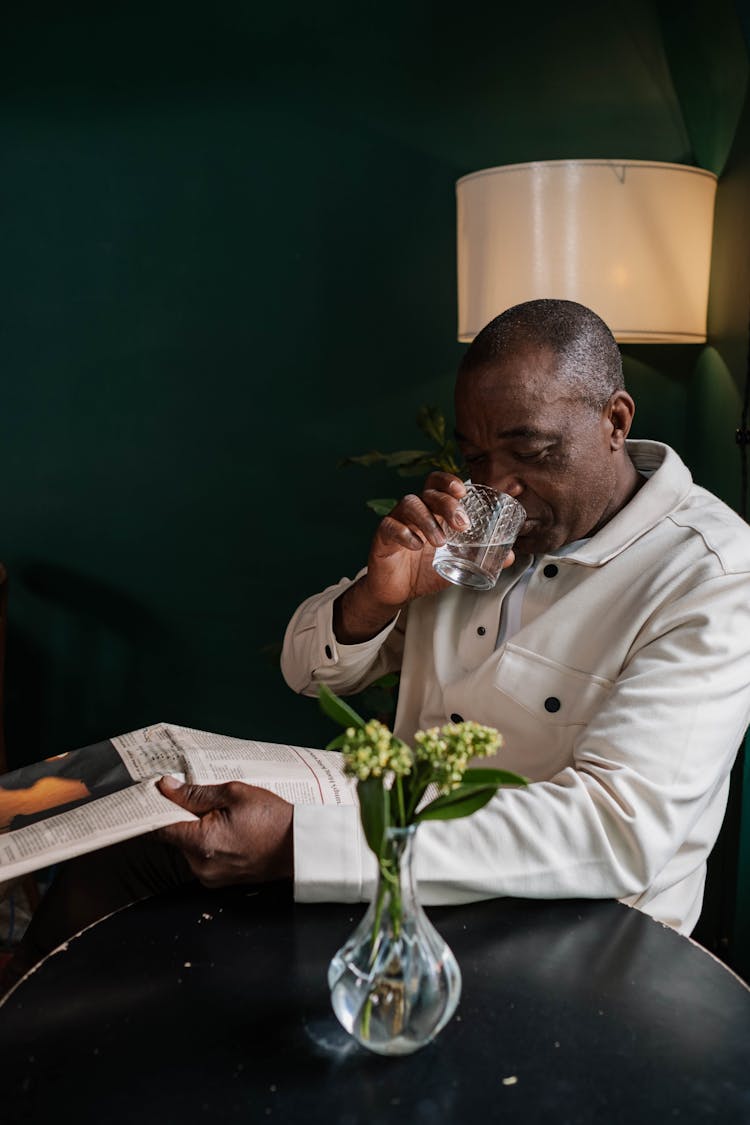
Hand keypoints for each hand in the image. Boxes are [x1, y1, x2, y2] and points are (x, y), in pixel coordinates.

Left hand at [155, 776, 293, 886]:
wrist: (299, 846)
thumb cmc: (273, 819)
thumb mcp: (234, 793)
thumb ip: (195, 793)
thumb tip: (167, 787)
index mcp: (201, 842)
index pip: (159, 827)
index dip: (156, 808)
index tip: (156, 795)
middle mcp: (200, 865)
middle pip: (174, 836)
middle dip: (182, 816)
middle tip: (203, 800)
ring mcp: (209, 876)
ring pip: (187, 846)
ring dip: (195, 830)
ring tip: (222, 816)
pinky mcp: (218, 881)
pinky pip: (201, 858)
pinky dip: (206, 843)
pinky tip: (227, 830)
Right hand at [334, 472, 514, 641]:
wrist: (398, 591)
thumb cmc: (424, 570)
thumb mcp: (457, 562)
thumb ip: (480, 556)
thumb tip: (510, 555)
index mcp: (432, 510)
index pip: (438, 483)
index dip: (449, 481)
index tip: (464, 491)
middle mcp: (415, 510)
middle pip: (428, 491)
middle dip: (447, 503)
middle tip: (462, 524)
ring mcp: (397, 520)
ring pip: (410, 504)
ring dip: (428, 520)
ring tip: (439, 542)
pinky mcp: (383, 536)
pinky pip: (391, 526)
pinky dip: (405, 534)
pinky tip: (416, 546)